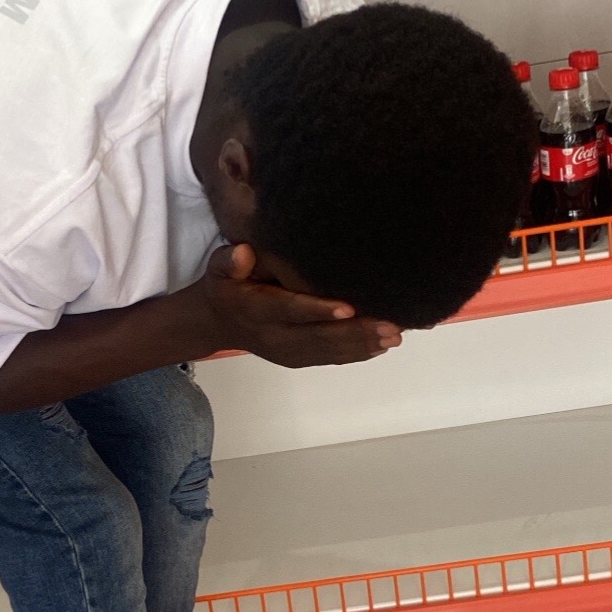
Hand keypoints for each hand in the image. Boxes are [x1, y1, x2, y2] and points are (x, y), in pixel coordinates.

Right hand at [194, 245, 402, 367]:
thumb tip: (245, 253)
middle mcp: (274, 337)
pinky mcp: (298, 358)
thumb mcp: (218, 269)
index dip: (318, 310)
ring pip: (329, 351)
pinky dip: (357, 353)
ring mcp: (288, 352)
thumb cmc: (225, 287)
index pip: (290, 310)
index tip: (348, 308)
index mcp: (256, 311)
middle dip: (356, 333)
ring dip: (363, 345)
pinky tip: (381, 346)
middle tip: (389, 327)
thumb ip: (229, 261)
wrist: (216, 323)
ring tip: (394, 336)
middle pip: (318, 337)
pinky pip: (330, 358)